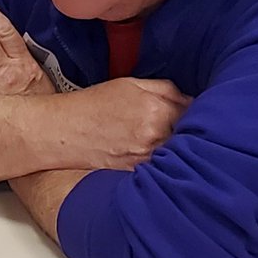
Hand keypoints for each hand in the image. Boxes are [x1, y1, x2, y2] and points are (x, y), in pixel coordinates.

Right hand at [62, 77, 190, 169]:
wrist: (62, 131)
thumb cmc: (93, 105)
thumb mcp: (130, 84)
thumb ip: (165, 89)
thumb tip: (190, 100)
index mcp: (157, 110)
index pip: (194, 112)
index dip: (194, 111)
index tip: (191, 111)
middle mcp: (155, 136)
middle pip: (190, 135)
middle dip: (186, 130)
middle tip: (175, 124)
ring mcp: (146, 158)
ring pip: (176, 153)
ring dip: (175, 147)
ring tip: (157, 138)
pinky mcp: (137, 173)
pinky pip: (160, 166)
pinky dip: (160, 161)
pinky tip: (148, 153)